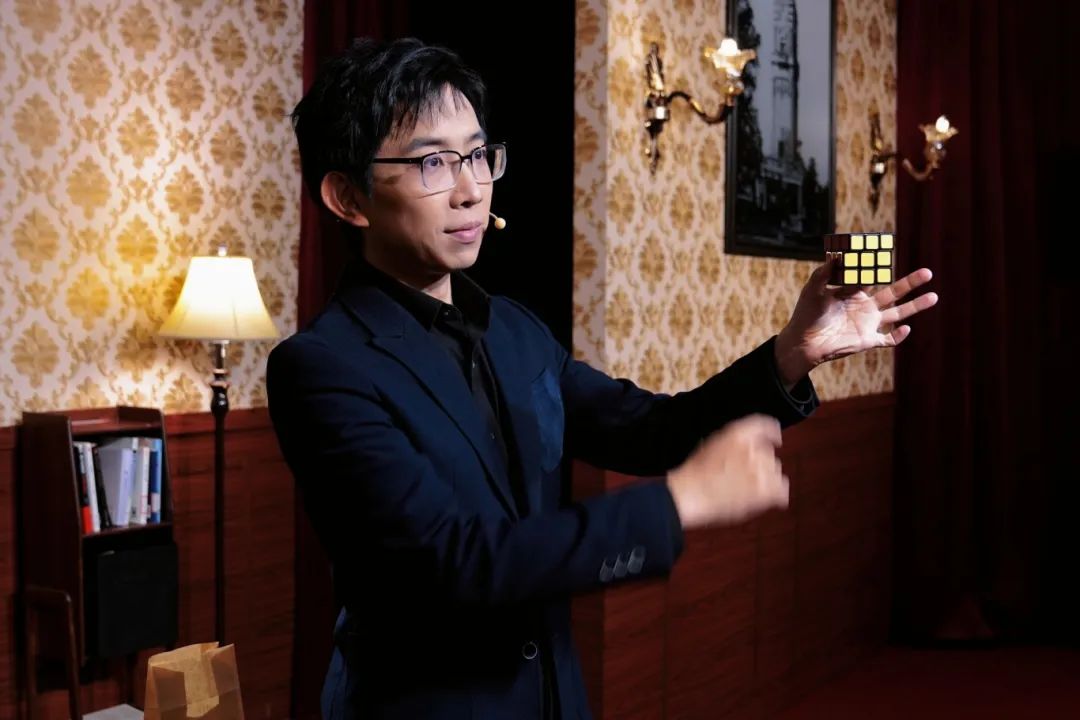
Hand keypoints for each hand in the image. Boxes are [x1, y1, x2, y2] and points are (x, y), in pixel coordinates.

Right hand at [667, 414, 787, 529]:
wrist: (690, 493)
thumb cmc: (695, 472)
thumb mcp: (713, 443)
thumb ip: (734, 441)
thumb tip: (748, 446)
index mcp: (738, 433)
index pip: (765, 425)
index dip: (772, 433)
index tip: (775, 439)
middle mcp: (753, 447)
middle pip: (768, 453)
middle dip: (760, 464)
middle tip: (743, 476)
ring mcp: (761, 468)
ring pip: (775, 471)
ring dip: (766, 479)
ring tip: (746, 489)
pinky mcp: (765, 489)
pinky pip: (782, 490)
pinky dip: (777, 495)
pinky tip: (765, 499)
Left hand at [774, 259, 938, 384]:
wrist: (803, 342)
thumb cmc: (806, 314)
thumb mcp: (813, 290)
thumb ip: (824, 273)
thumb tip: (835, 254)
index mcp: (854, 292)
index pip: (873, 277)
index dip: (881, 267)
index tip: (888, 253)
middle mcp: (865, 307)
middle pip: (893, 292)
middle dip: (910, 283)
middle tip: (928, 272)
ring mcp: (869, 324)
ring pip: (898, 314)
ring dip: (916, 306)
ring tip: (934, 296)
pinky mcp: (868, 341)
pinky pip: (888, 340)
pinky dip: (898, 336)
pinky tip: (906, 329)